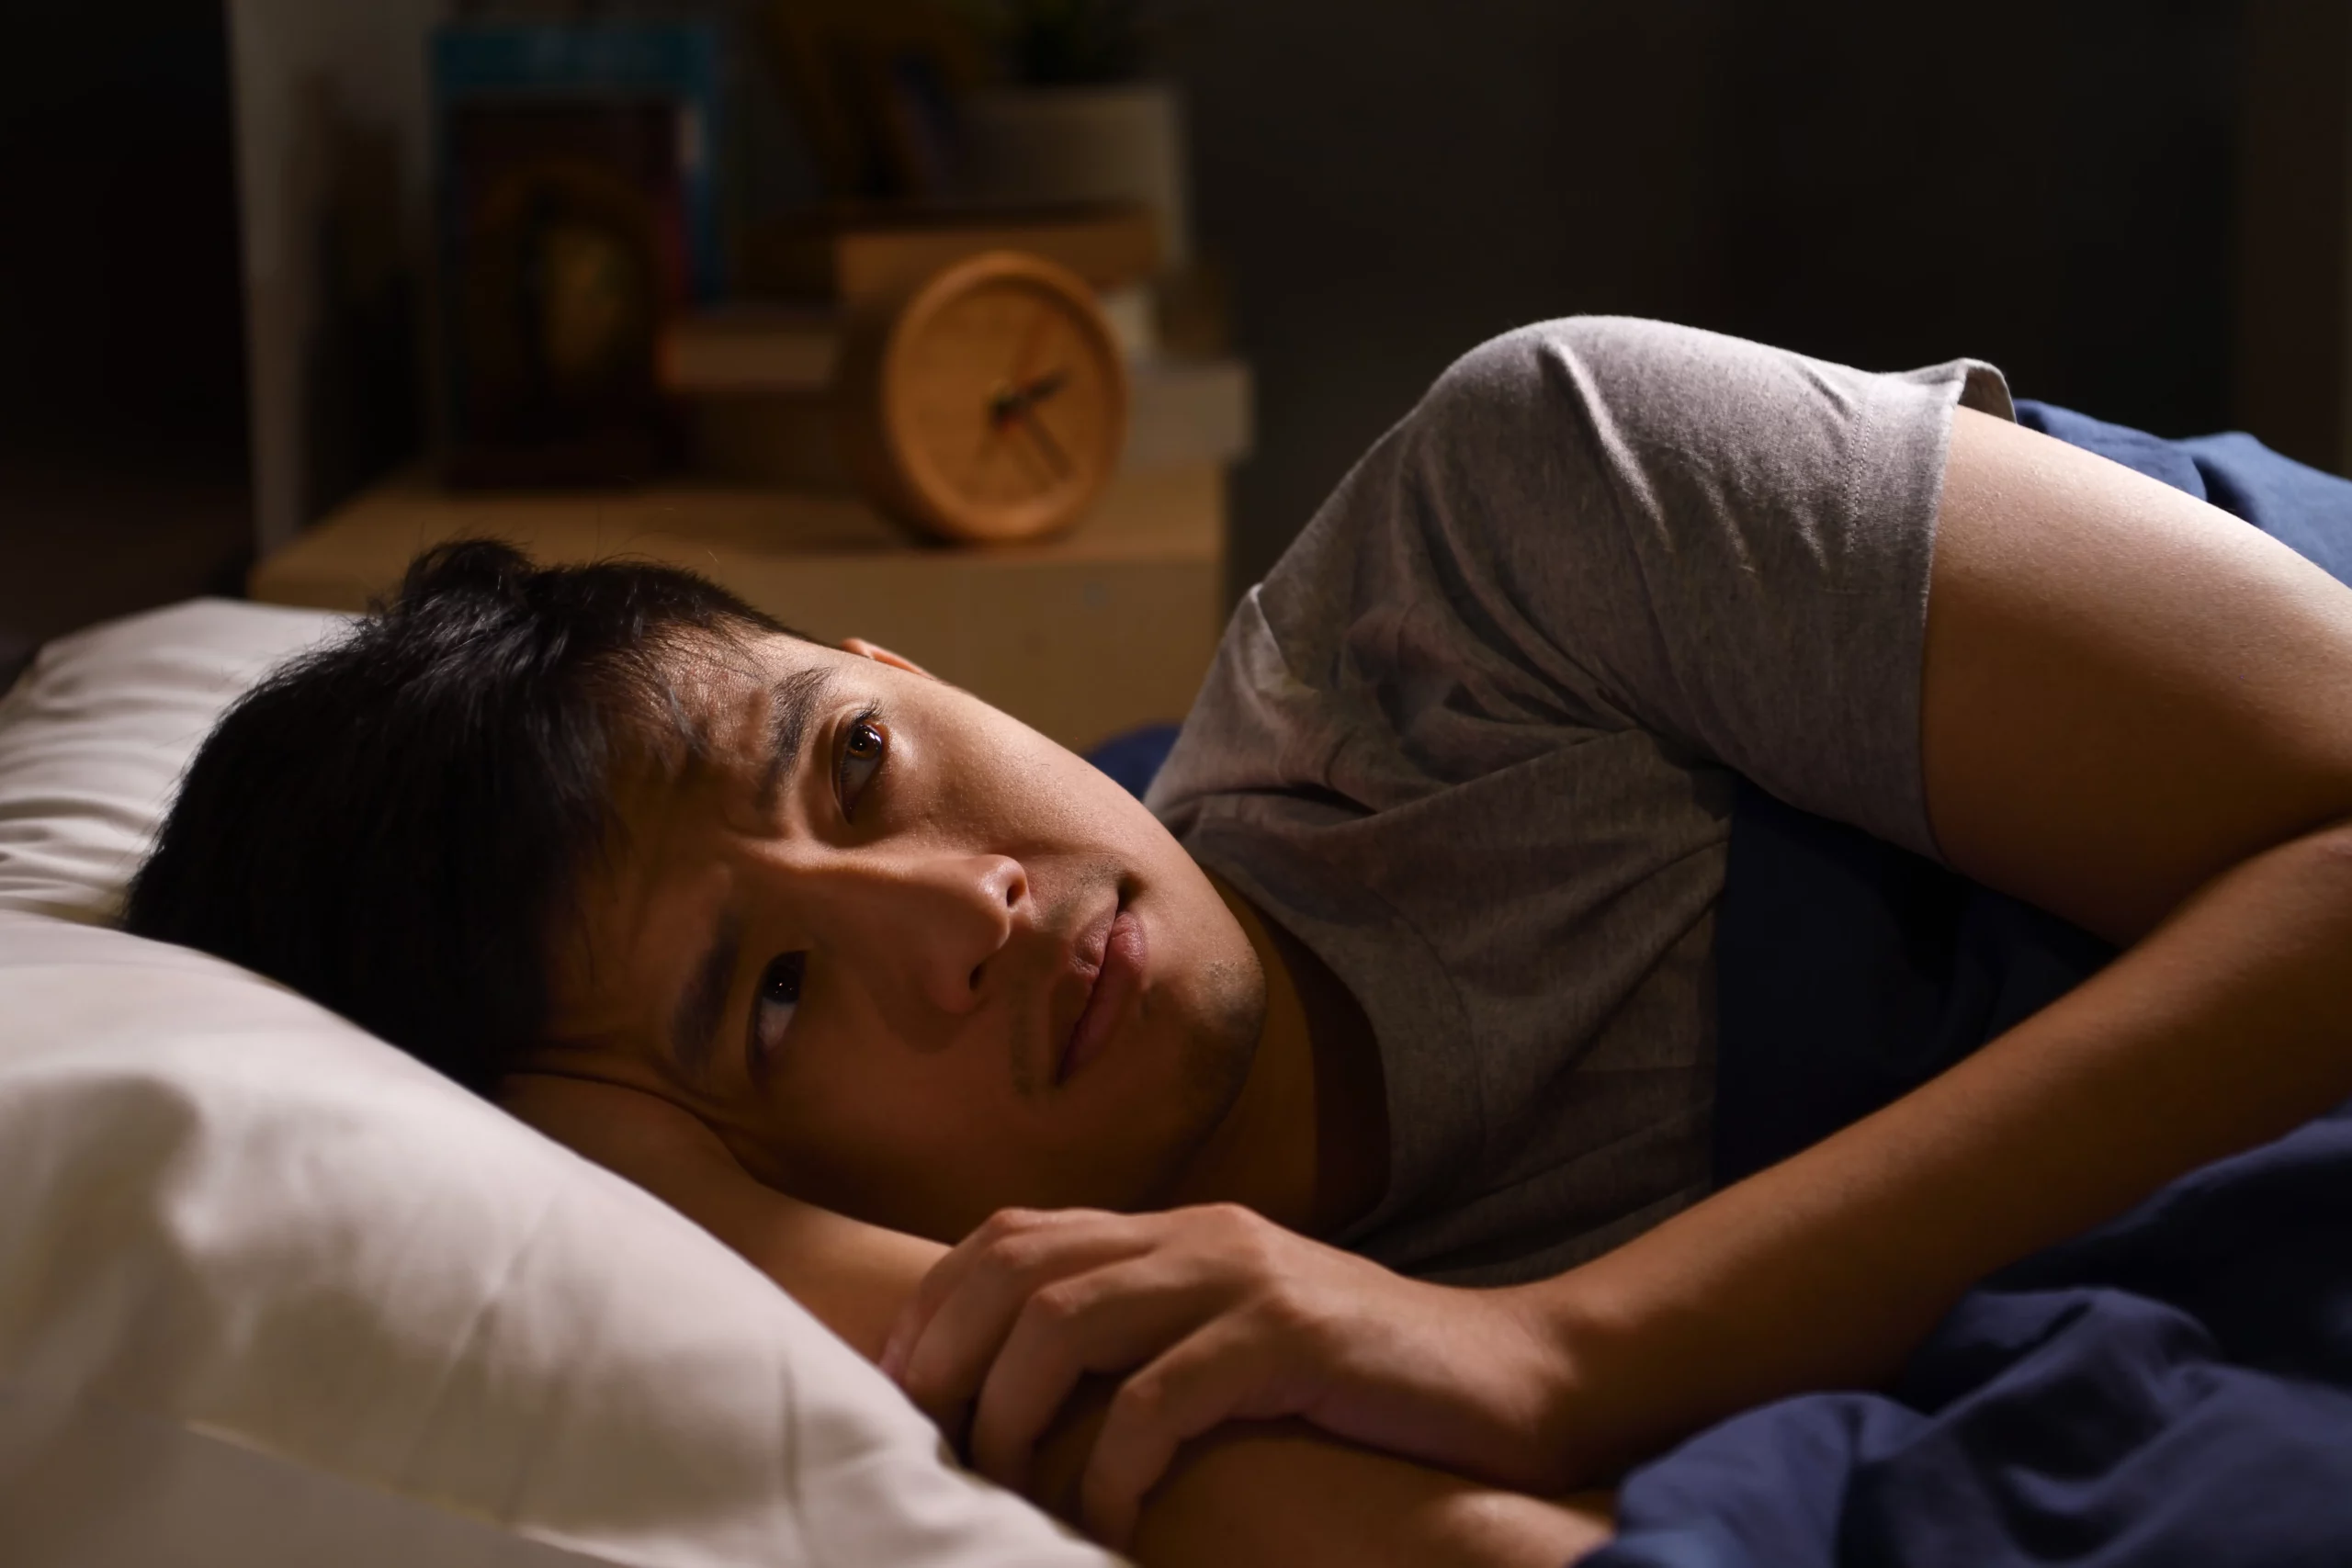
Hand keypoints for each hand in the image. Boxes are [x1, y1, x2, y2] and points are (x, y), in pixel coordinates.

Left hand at [878, 1203, 1575, 1547]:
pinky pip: (1159, 1398)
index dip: (937, 1303)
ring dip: (1011, 1412)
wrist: (1520, 1378)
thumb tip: (1039, 1400)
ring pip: (1069, 1319)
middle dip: (945, 1352)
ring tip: (1001, 1487)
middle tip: (920, 1441)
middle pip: (1020, 1262)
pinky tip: (1107, 1521)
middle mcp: (1202, 1237)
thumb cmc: (1372, 1382)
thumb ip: (1159, 1335)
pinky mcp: (1293, 1340)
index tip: (899, 1389)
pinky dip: (1111, 1465)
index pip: (1016, 1231)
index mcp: (1181, 1231)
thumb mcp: (1247, 1334)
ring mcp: (1247, 1281)